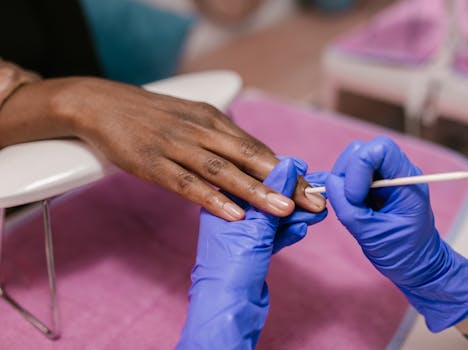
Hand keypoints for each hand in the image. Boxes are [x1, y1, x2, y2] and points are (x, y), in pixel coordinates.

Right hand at [0, 76, 325, 219]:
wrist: (102, 103)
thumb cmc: (152, 116)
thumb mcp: (192, 120)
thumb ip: (219, 141)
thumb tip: (249, 163)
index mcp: (215, 120)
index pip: (259, 149)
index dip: (288, 170)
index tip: (312, 189)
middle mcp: (202, 130)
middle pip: (250, 158)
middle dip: (285, 182)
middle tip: (313, 203)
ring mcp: (177, 146)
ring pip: (223, 170)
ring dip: (255, 190)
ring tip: (283, 209)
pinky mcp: (153, 162)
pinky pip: (186, 182)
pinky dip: (212, 198)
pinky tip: (233, 213)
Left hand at [177, 157, 325, 348]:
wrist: (228, 309)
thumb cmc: (232, 267)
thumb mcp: (255, 226)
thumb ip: (272, 195)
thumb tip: (288, 163)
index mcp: (221, 202)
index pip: (254, 178)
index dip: (281, 173)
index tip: (303, 170)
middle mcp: (230, 215)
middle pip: (267, 197)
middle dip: (294, 197)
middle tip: (319, 194)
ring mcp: (241, 234)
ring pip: (274, 217)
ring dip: (297, 214)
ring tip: (320, 210)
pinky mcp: (252, 251)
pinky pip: (274, 235)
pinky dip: (289, 232)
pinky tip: (303, 228)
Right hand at [325, 136, 467, 331]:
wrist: (418, 265)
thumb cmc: (404, 253)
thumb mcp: (373, 235)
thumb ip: (349, 208)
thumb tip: (329, 182)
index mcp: (406, 180)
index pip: (380, 149)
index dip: (359, 167)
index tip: (355, 197)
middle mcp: (395, 172)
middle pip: (360, 151)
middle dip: (345, 174)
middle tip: (347, 202)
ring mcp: (383, 177)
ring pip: (351, 160)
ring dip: (342, 182)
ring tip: (349, 207)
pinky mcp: (371, 186)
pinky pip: (349, 175)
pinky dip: (340, 188)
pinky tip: (345, 205)